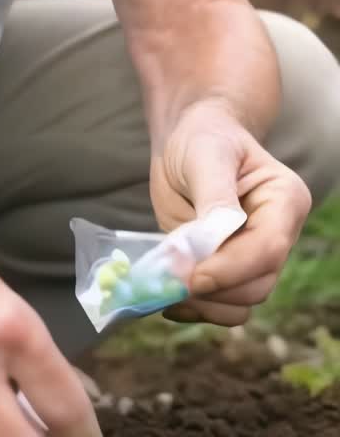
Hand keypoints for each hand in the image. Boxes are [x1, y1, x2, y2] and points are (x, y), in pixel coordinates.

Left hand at [150, 100, 310, 326]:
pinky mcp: (229, 272)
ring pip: (241, 303)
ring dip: (202, 304)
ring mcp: (254, 257)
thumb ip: (214, 197)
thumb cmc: (202, 138)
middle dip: (212, 287)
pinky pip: (222, 307)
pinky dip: (196, 309)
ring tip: (162, 286)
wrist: (187, 142)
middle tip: (165, 279)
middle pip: (256, 283)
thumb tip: (211, 241)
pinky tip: (166, 295)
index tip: (188, 274)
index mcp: (285, 200)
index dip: (228, 268)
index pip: (268, 248)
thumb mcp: (206, 154)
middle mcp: (278, 234)